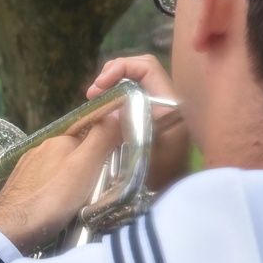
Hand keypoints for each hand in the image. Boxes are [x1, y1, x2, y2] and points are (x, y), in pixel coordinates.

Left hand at [0, 116, 122, 254]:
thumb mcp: (84, 166)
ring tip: (80, 202)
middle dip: (89, 167)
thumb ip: (101, 137)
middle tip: (100, 191)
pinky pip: (45, 182)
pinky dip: (56, 190)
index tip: (114, 169)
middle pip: (75, 152)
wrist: (9, 230)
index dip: (106, 150)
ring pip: (59, 168)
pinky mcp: (19, 185)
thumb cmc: (50, 199)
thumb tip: (119, 108)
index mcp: (59, 140)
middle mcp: (41, 148)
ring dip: (72, 180)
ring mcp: (27, 166)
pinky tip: (58, 206)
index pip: (92, 135)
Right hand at [88, 55, 190, 192]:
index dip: (121, 68)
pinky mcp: (145, 119)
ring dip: (109, 89)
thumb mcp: (147, 146)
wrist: (171, 194)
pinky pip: (128, 100)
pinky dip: (112, 101)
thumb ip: (132, 122)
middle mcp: (163, 100)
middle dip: (112, 75)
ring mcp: (154, 109)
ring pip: (131, 85)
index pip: (146, 68)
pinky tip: (100, 113)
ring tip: (92, 102)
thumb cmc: (162, 174)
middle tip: (91, 94)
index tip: (99, 85)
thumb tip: (112, 105)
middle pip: (137, 72)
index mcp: (169, 101)